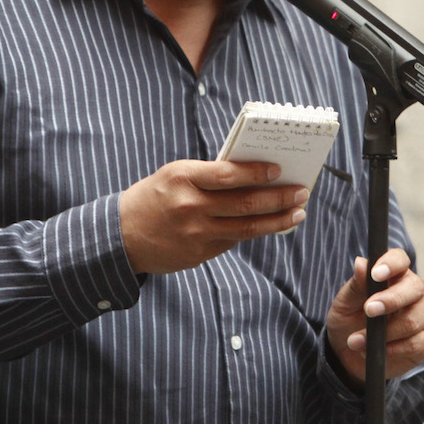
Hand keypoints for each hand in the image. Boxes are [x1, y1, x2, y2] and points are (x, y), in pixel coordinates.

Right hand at [119, 158, 308, 273]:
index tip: (279, 169)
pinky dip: (255, 231)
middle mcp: (191, 206)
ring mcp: (196, 233)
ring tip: (297, 213)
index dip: (256, 172)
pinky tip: (271, 225)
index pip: (228, 174)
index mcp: (183, 178)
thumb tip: (250, 175)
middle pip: (245, 203)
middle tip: (301, 192)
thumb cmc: (154, 196)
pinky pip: (233, 240)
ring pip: (246, 227)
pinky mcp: (199, 254)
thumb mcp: (175, 175)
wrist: (122, 235)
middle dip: (278, 198)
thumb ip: (208, 175)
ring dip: (277, 220)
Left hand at [326, 249, 423, 386]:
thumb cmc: (349, 318)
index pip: (400, 259)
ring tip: (356, 340)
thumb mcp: (346, 301)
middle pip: (414, 288)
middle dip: (390, 300)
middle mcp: (412, 291)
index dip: (391, 264)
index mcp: (393, 274)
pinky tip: (373, 351)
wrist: (350, 352)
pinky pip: (415, 343)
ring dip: (383, 333)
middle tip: (368, 310)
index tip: (376, 274)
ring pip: (413, 319)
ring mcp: (423, 314)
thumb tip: (360, 262)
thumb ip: (356, 284)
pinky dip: (392, 349)